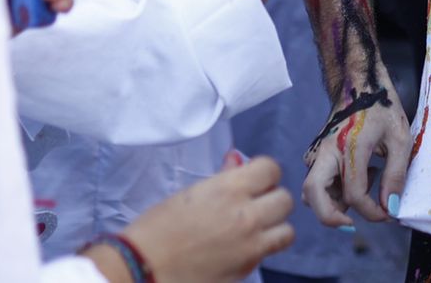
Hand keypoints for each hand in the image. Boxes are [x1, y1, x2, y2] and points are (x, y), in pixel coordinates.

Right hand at [120, 156, 294, 282]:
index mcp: (229, 189)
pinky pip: (270, 253)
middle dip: (271, 198)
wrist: (143, 268)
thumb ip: (222, 178)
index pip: (271, 169)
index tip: (254, 178)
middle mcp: (246, 215)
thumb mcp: (189, 194)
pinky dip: (264, 248)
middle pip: (284, 199)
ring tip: (256, 228)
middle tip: (254, 203)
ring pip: (287, 230)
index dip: (263, 173)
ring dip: (275, 226)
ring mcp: (250, 245)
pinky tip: (245, 246)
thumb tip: (238, 161)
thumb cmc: (156, 228)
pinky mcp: (247, 269)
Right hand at [303, 75, 411, 225]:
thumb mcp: (401, 139)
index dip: (371, 212)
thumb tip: (389, 208)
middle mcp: (326, 151)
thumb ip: (396, 175)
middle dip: (331, 217)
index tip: (387, 214)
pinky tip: (361, 174)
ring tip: (366, 185)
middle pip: (313, 196)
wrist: (359, 84)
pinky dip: (334, 191)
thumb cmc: (382, 108)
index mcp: (349, 146)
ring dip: (334, 203)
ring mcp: (317, 153)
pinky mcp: (315, 155)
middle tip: (354, 223)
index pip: (353, 194)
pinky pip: (317, 182)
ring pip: (312, 192)